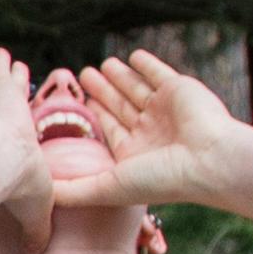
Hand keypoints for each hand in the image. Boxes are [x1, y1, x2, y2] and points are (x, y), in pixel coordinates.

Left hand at [55, 51, 252, 211]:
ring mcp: (165, 110)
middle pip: (119, 106)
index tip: (72, 105)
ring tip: (99, 65)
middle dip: (101, 92)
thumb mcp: (108, 187)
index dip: (92, 117)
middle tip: (80, 75)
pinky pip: (159, 73)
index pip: (108, 130)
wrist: (210, 160)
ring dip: (119, 76)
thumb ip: (74, 190)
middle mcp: (150, 131)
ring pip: (135, 88)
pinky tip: (132, 57)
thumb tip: (42, 197)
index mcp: (135, 153)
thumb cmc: (161, 178)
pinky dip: (146, 64)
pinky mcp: (179, 89)